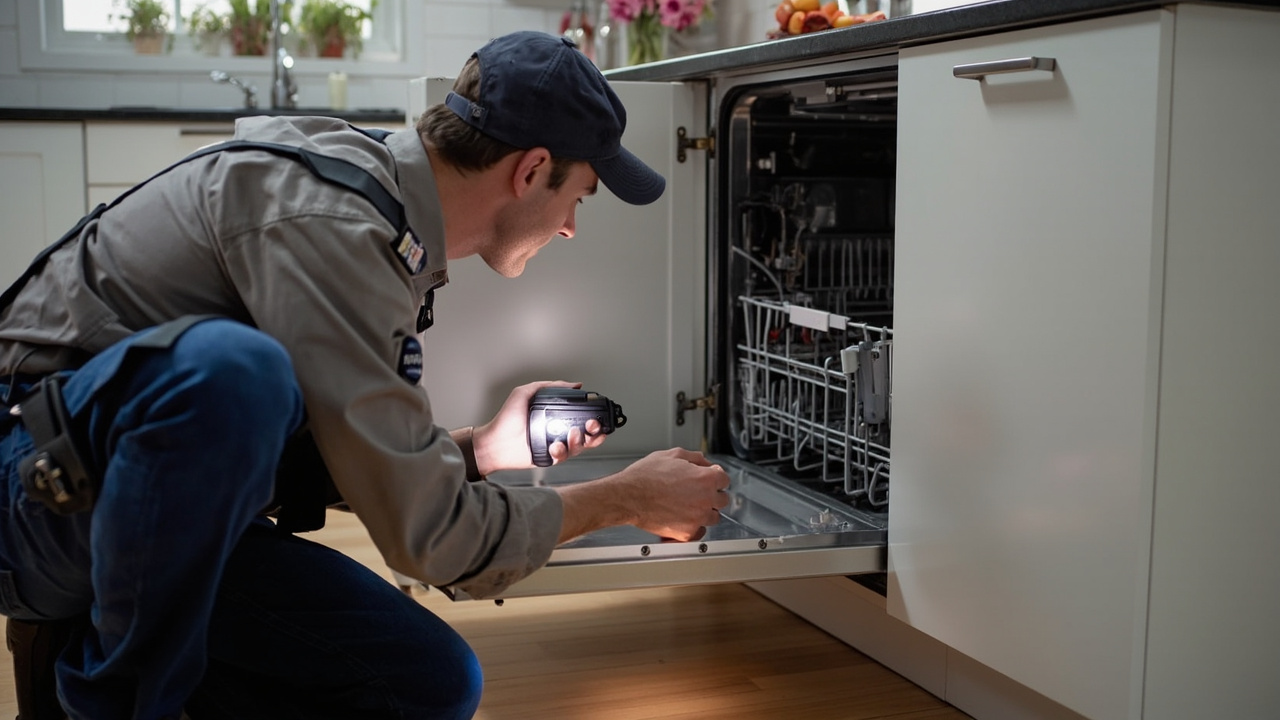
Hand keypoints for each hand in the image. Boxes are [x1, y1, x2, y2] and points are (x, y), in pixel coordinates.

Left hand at [471, 380, 606, 474]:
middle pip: (587, 434)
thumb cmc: (506, 419)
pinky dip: (563, 451)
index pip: (581, 417)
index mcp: (556, 416)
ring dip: (580, 440)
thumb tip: (574, 384)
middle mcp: (559, 431)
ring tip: (573, 434)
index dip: (593, 417)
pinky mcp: (550, 458)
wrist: (495, 442)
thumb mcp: (526, 393)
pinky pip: (564, 457)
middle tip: (591, 426)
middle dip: (594, 431)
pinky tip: (555, 446)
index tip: (596, 414)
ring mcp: (556, 446)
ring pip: (579, 446)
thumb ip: (549, 386)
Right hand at [617, 448, 730, 540]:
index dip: (715, 476)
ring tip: (691, 506)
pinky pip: (700, 532)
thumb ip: (693, 457)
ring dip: (706, 511)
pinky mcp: (687, 533)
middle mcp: (705, 499)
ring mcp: (697, 518)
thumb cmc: (645, 476)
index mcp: (705, 479)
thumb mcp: (671, 455)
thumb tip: (703, 461)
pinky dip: (695, 527)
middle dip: (713, 494)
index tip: (710, 478)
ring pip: (714, 517)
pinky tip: (686, 519)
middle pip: (723, 499)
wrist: (627, 496)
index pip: (724, 479)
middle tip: (699, 492)